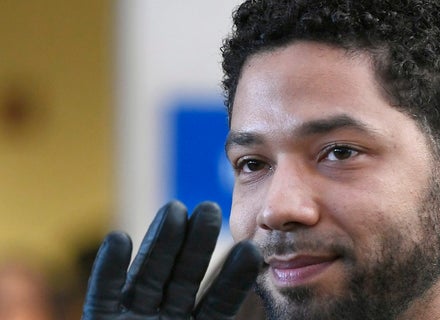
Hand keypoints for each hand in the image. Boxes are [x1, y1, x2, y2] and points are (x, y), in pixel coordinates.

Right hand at [82, 201, 261, 319]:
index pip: (220, 303)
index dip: (234, 278)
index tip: (252, 249)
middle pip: (185, 278)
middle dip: (197, 245)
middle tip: (212, 209)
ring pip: (149, 276)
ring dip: (160, 244)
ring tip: (175, 209)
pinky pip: (103, 296)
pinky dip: (108, 271)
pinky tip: (119, 239)